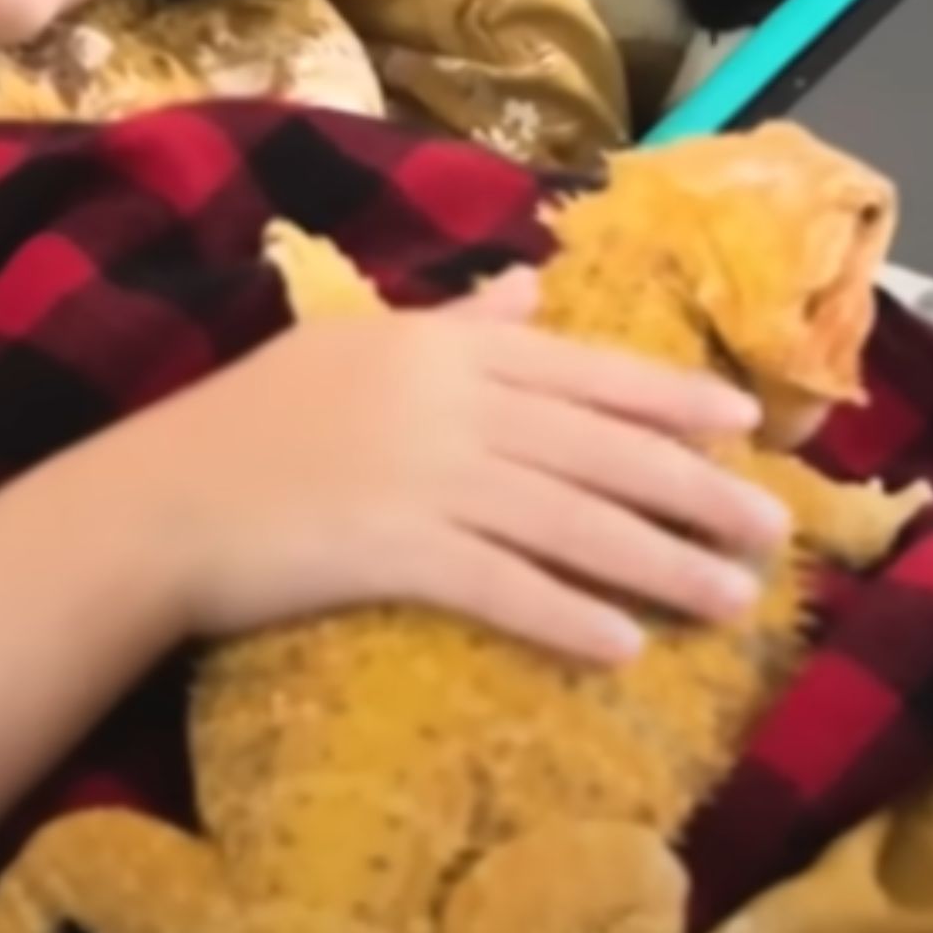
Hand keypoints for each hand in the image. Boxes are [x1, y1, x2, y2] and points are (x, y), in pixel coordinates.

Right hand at [133, 274, 790, 665]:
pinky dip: (565, 615)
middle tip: (771, 531)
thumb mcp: (356, 343)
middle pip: (595, 446)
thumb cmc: (255, 417)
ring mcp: (421, 474)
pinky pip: (498, 585)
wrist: (161, 495)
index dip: (669, 395)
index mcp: (441, 346)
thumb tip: (529, 287)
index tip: (744, 425)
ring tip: (729, 600)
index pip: (580, 367)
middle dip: (692, 489)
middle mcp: (447, 402)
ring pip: (567, 518)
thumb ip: (454, 321)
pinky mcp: (390, 548)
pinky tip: (622, 646)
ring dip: (657, 563)